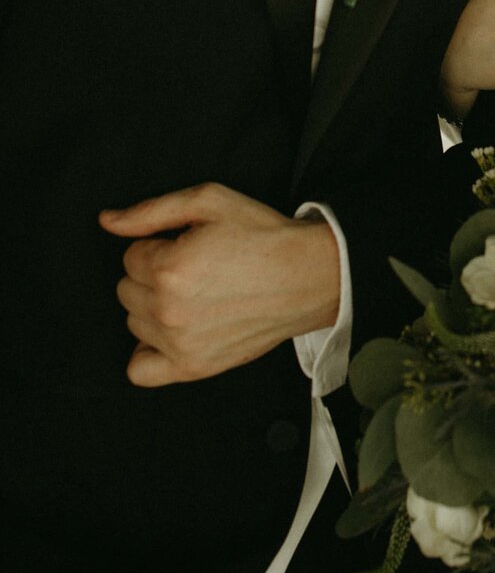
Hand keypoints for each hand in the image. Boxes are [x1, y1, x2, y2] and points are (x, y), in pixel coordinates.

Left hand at [98, 184, 340, 386]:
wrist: (308, 276)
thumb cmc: (263, 236)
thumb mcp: (210, 202)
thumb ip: (151, 211)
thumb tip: (108, 221)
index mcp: (169, 268)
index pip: (130, 256)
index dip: (159, 246)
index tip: (189, 246)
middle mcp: (169, 309)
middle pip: (127, 289)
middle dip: (152, 274)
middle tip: (194, 268)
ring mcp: (180, 343)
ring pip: (133, 322)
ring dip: (154, 307)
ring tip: (194, 295)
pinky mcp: (193, 367)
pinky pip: (140, 371)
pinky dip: (148, 352)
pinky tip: (171, 332)